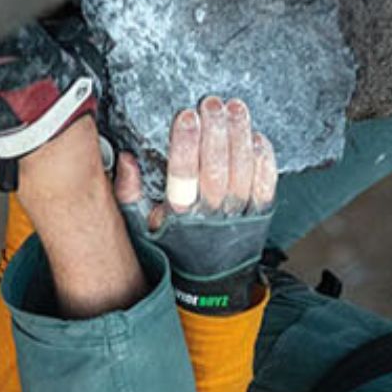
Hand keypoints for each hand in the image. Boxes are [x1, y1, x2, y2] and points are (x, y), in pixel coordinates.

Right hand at [117, 97, 280, 313]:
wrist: (209, 288)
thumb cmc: (174, 250)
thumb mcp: (142, 228)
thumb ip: (129, 194)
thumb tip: (125, 160)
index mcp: (180, 218)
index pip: (183, 175)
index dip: (186, 143)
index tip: (186, 115)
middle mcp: (211, 217)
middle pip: (216, 168)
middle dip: (215, 131)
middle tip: (212, 103)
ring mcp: (239, 217)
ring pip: (243, 171)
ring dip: (239, 136)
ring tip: (235, 108)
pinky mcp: (260, 217)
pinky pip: (266, 184)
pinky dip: (264, 158)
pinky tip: (256, 136)